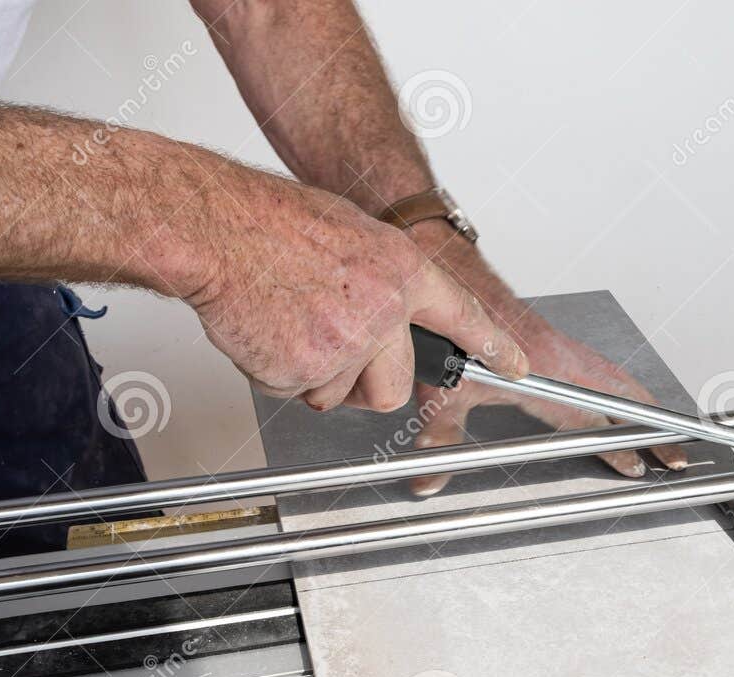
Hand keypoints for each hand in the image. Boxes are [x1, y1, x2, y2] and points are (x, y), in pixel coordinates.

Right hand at [183, 175, 526, 412]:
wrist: (217, 230)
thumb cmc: (270, 225)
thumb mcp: (350, 235)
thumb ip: (380, 282)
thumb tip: (388, 319)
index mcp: (401, 270)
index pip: (462, 315)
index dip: (492, 346)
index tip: (517, 366)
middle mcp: (385, 310)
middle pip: (393, 387)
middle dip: (362, 384)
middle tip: (326, 348)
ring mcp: (349, 343)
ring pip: (340, 395)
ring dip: (311, 375)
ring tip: (286, 321)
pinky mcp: (308, 369)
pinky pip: (297, 393)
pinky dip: (274, 372)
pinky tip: (265, 329)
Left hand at [401, 223, 689, 496]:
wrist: (454, 282)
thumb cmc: (456, 333)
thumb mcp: (445, 392)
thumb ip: (442, 439)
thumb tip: (429, 481)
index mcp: (545, 374)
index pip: (590, 418)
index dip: (615, 445)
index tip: (634, 466)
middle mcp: (564, 361)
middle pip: (622, 399)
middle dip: (650, 430)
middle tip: (673, 457)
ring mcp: (567, 352)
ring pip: (619, 383)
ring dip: (645, 409)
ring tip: (668, 436)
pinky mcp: (562, 348)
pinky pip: (607, 371)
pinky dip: (628, 390)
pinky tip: (633, 403)